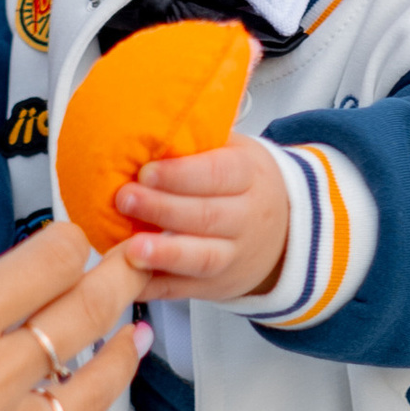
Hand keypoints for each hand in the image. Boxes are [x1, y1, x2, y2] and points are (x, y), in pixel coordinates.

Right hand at [0, 225, 151, 410]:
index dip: (68, 239)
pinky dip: (79, 404)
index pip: (48, 261)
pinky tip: (79, 393)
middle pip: (84, 313)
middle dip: (116, 278)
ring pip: (91, 384)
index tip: (71, 233)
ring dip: (118, 350)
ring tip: (133, 332)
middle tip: (131, 262)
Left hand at [113, 136, 289, 302]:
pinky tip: (128, 278)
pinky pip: (183, 289)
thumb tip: (146, 121)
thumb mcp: (234, 151)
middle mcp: (246, 218)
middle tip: (124, 199)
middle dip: (162, 209)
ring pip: (202, 258)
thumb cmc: (244, 183)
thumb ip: (198, 142)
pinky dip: (155, 285)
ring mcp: (233, 256)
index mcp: (249, 176)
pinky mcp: (214, 286)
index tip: (146, 171)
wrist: (284, 232)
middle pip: (207, 216)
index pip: (219, 174)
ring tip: (131, 249)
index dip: (181, 174)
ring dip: (164, 254)